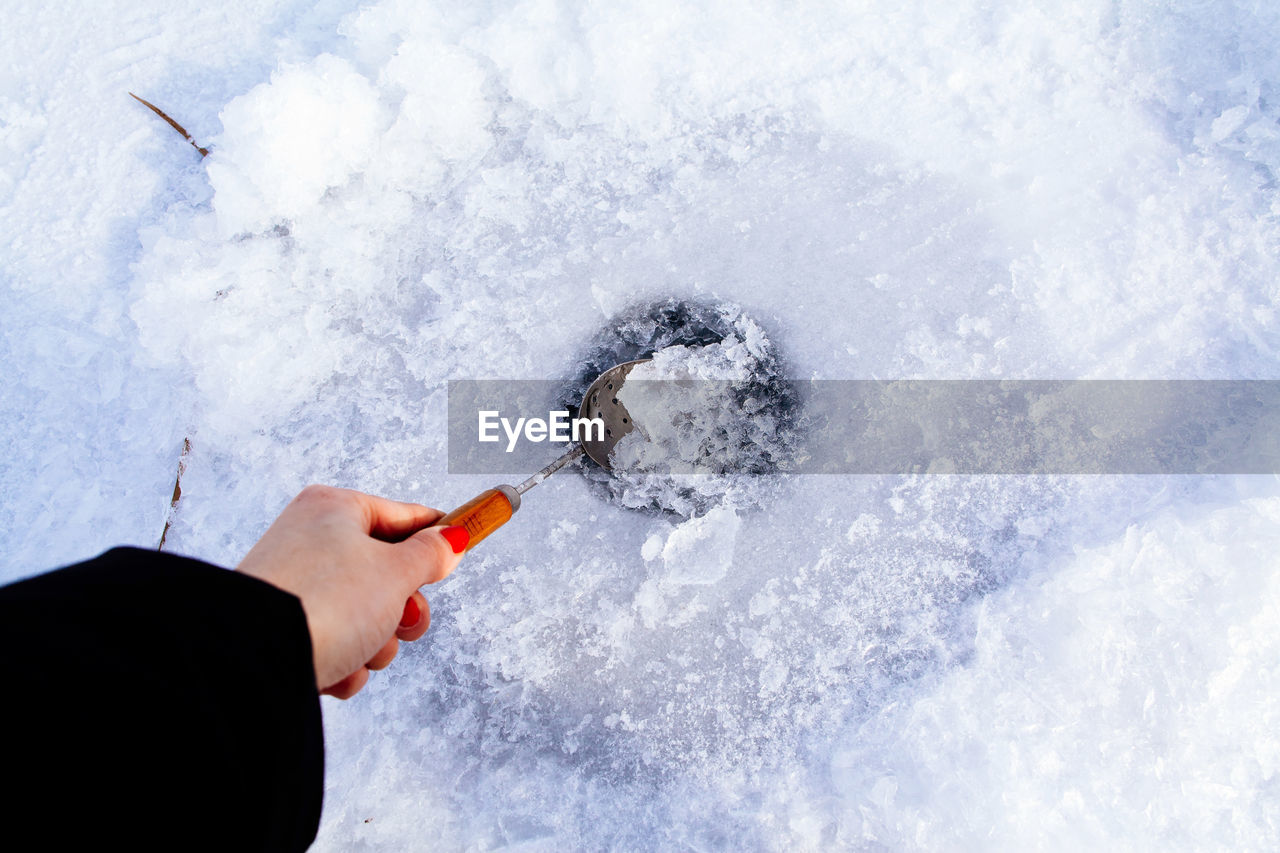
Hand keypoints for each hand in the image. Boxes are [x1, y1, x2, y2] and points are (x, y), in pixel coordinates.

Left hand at [236, 485, 467, 697]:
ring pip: (364, 615)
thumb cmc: (324, 602)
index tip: (464, 547)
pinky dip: (344, 661)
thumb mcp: (395, 573)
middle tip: (402, 621)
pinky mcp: (282, 628)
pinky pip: (335, 642)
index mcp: (334, 510)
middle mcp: (310, 541)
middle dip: (401, 609)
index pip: (403, 516)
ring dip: (375, 642)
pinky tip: (334, 670)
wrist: (254, 658)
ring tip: (360, 650)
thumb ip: (431, 555)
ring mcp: (294, 586)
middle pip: (386, 573)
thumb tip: (453, 539)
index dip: (436, 537)